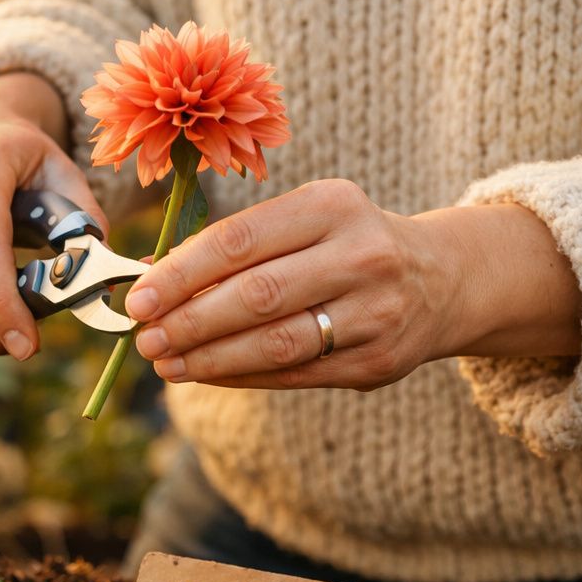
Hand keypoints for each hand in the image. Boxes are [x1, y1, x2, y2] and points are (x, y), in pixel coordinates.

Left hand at [123, 179, 581, 389]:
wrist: (442, 278)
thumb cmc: (344, 244)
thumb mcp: (303, 220)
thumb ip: (234, 246)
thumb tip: (148, 275)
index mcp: (332, 205)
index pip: (240, 240)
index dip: (181, 273)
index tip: (138, 297)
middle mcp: (361, 254)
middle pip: (256, 295)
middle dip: (189, 321)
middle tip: (145, 337)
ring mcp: (375, 312)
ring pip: (276, 343)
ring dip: (210, 358)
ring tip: (166, 362)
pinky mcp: (378, 360)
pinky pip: (295, 375)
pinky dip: (241, 376)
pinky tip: (205, 374)